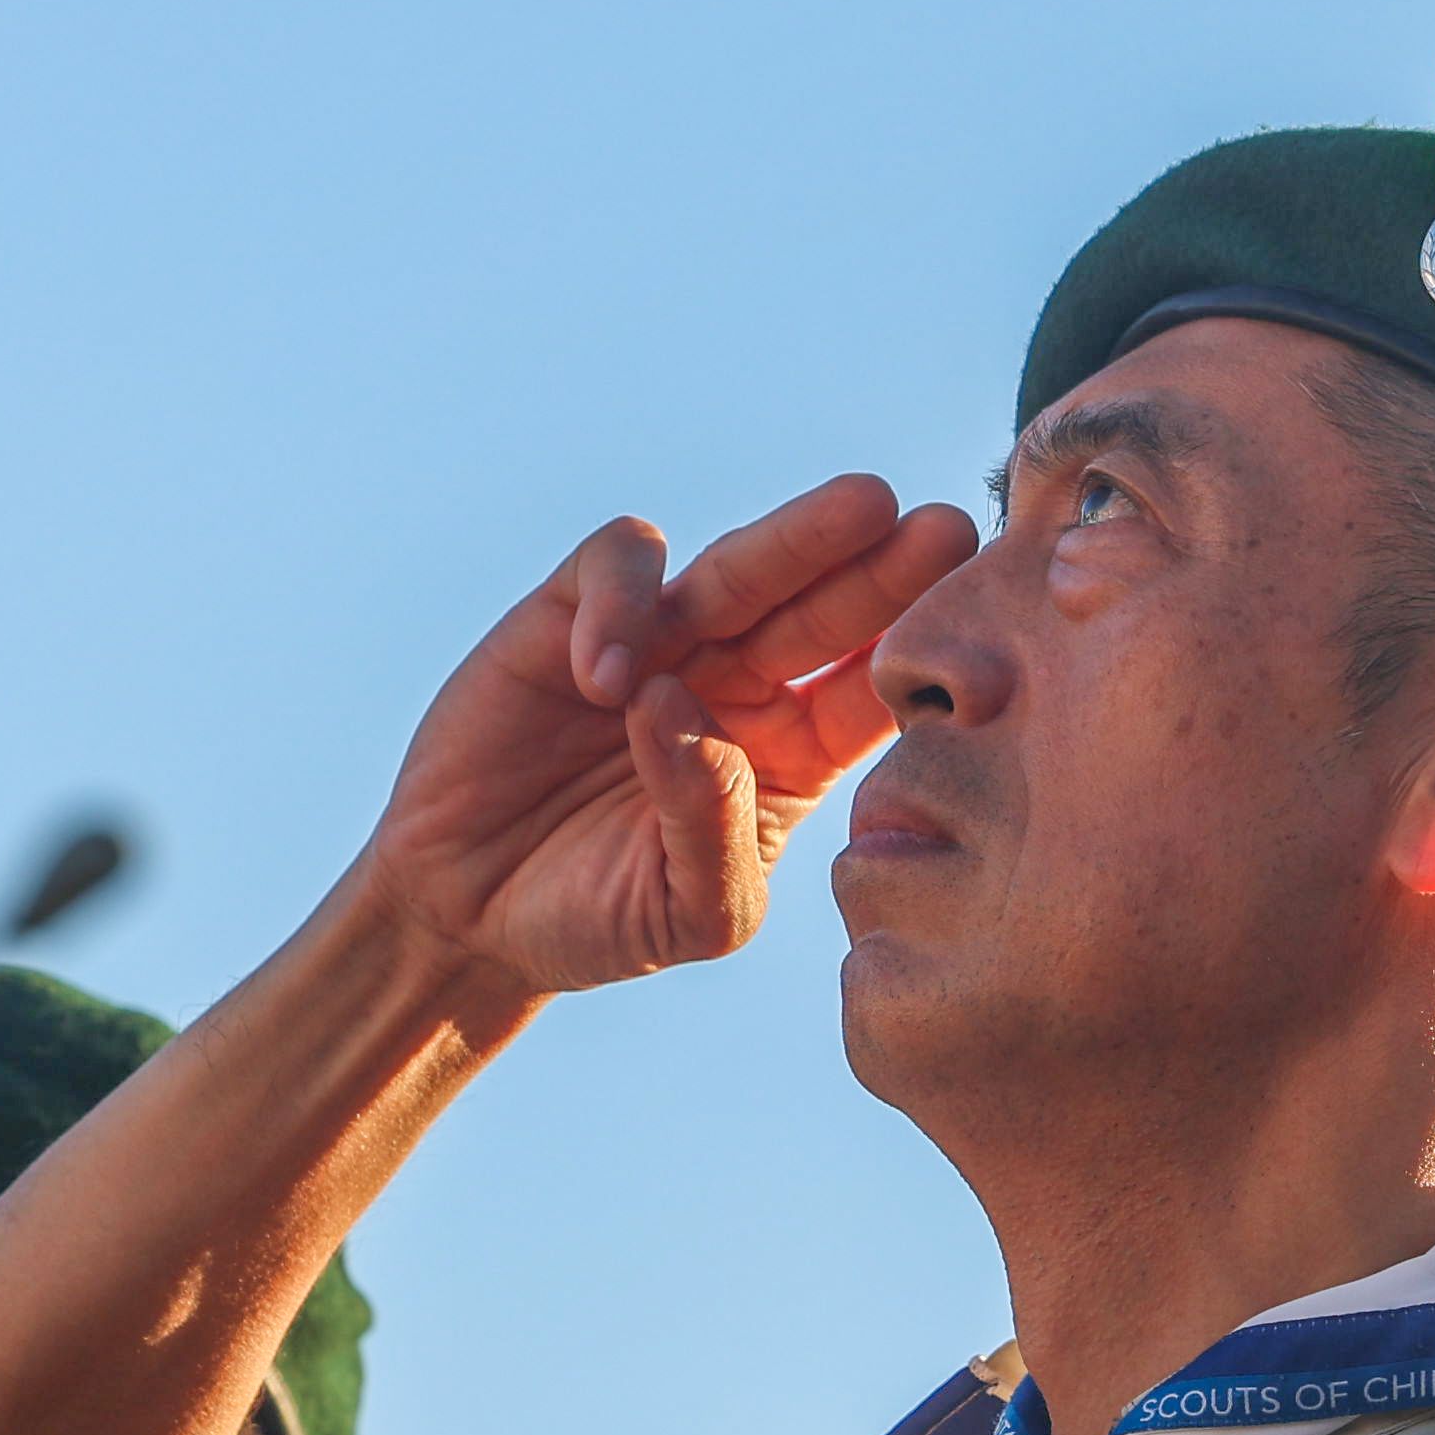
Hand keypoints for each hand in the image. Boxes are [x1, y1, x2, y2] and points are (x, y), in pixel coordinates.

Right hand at [358, 480, 976, 996]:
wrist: (466, 919)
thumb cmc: (596, 922)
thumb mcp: (689, 914)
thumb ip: (716, 833)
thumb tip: (685, 718)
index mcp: (787, 753)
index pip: (863, 686)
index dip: (911, 646)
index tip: (967, 622)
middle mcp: (734, 683)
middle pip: (819, 607)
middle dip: (879, 564)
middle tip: (940, 526)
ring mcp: (658, 642)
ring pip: (738, 566)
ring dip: (799, 539)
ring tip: (860, 512)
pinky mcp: (569, 616)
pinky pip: (617, 569)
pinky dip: (624, 600)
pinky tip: (607, 675)